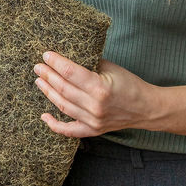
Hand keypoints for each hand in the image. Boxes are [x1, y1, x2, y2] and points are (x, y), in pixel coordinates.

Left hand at [32, 51, 156, 137]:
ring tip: (39, 81)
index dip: (55, 63)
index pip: (70, 73)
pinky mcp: (93, 130)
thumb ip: (89, 63)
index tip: (46, 55)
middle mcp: (95, 106)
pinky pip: (69, 130)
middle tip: (38, 67)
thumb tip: (67, 56)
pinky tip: (43, 116)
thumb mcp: (112, 68)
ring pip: (63, 106)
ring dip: (48, 92)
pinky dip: (55, 125)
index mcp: (100, 88)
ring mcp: (93, 120)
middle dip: (48, 75)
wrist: (147, 108)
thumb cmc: (129, 84)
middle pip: (63, 89)